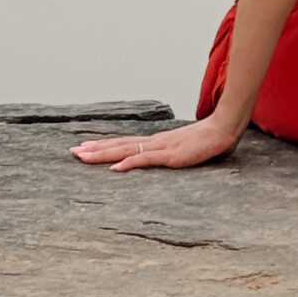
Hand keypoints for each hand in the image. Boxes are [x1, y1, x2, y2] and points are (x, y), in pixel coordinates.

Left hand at [71, 117, 241, 171]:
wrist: (225, 129)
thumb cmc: (207, 140)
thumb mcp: (184, 150)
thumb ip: (170, 154)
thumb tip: (155, 158)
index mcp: (155, 142)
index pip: (124, 143)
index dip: (103, 145)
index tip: (84, 147)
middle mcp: (154, 142)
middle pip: (119, 145)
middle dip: (95, 149)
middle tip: (73, 151)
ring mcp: (161, 148)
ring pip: (126, 150)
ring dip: (103, 154)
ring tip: (84, 156)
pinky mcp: (170, 156)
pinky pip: (146, 160)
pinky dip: (129, 163)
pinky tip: (116, 167)